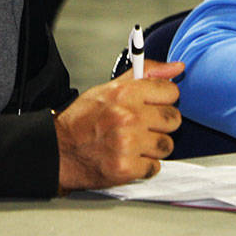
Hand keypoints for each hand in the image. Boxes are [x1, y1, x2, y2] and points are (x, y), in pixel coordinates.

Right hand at [55, 60, 183, 193]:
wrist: (57, 150)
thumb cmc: (82, 120)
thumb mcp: (110, 88)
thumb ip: (147, 74)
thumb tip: (177, 67)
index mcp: (126, 93)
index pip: (171, 92)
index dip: (164, 100)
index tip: (154, 106)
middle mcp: (128, 117)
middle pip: (173, 120)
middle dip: (160, 125)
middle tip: (143, 127)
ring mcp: (128, 143)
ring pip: (167, 145)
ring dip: (153, 148)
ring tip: (134, 144)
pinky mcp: (125, 168)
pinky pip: (154, 167)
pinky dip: (143, 167)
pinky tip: (128, 158)